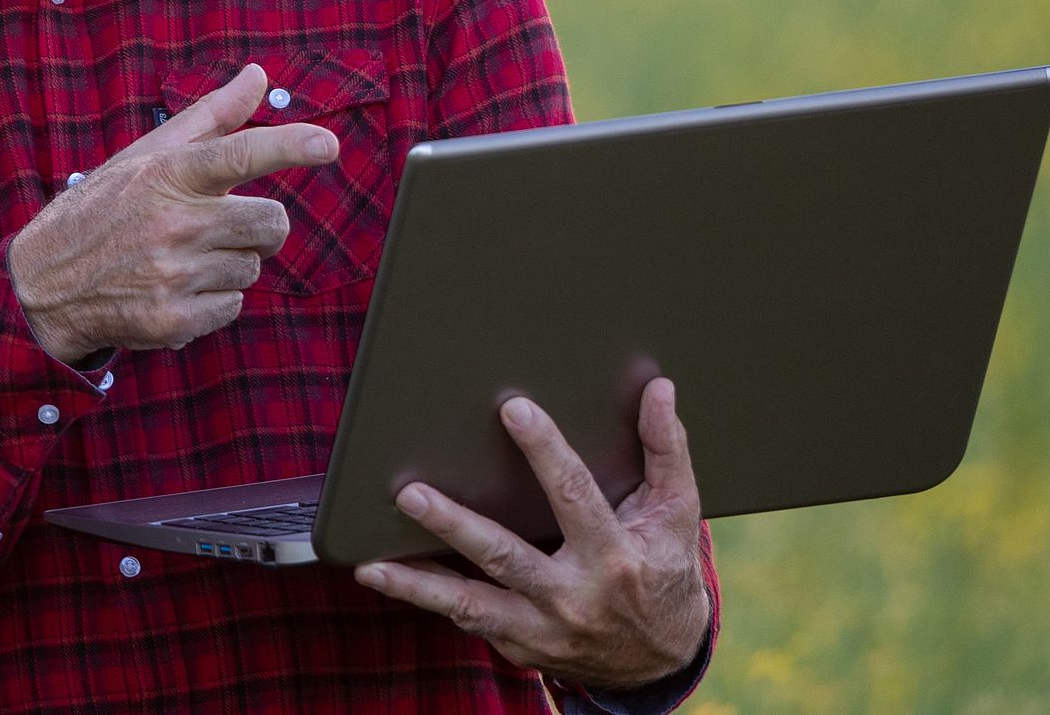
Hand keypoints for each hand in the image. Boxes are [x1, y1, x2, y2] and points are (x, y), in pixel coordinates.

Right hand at [7, 63, 338, 364]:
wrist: (44, 281)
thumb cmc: (105, 207)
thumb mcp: (148, 155)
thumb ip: (212, 117)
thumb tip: (259, 74)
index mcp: (167, 174)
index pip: (238, 154)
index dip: (289, 146)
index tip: (328, 144)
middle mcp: (172, 222)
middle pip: (272, 222)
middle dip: (259, 224)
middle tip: (222, 223)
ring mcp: (172, 274)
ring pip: (253, 267)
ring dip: (229, 263)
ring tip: (181, 257)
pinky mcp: (173, 319)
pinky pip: (233, 307)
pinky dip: (213, 301)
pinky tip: (175, 288)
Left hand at [354, 380, 710, 691]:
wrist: (661, 659)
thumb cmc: (665, 570)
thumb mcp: (678, 513)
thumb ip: (667, 450)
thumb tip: (659, 390)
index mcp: (614, 556)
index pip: (574, 494)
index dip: (544, 449)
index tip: (513, 409)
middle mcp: (573, 597)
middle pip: (505, 556)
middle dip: (454, 525)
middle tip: (410, 494)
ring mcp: (543, 629)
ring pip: (472, 604)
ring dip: (419, 585)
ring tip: (372, 565)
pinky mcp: (520, 646)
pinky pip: (469, 620)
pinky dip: (429, 600)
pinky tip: (388, 577)